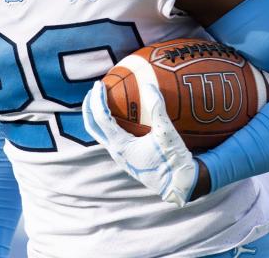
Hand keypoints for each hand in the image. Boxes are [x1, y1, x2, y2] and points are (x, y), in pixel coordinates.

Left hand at [82, 80, 198, 206]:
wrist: (178, 184)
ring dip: (97, 116)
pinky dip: (109, 124)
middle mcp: (116, 152)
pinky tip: (121, 117)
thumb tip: (149, 85)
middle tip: (94, 89)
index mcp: (121, 146)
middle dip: (89, 107)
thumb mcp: (167, 133)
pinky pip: (111, 138)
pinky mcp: (128, 158)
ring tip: (103, 100)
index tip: (99, 84)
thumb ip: (158, 108)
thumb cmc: (172, 160)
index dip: (98, 99)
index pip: (101, 118)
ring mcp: (121, 157)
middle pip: (93, 128)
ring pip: (100, 134)